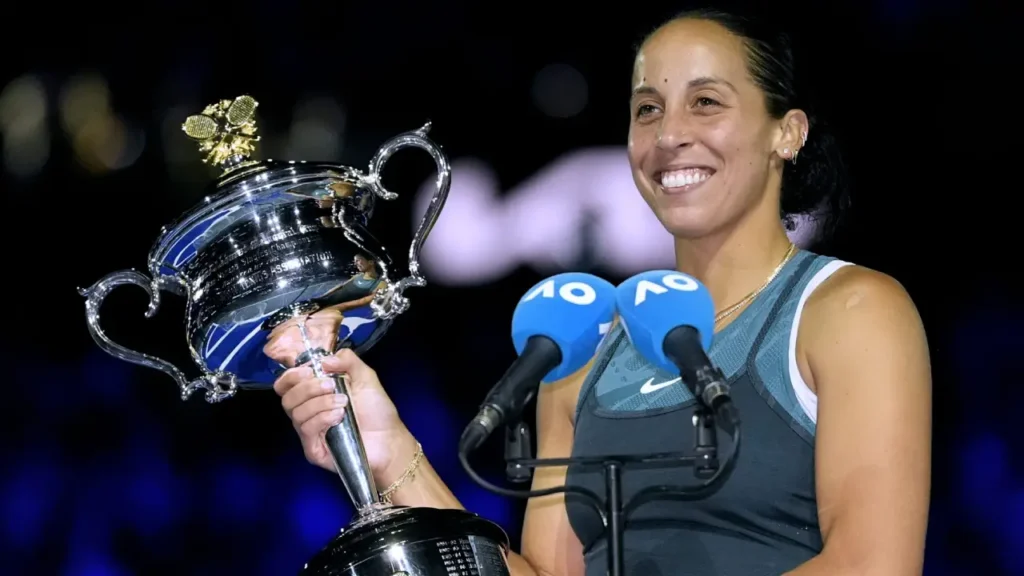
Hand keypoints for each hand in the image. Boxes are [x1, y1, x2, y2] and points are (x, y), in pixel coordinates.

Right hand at [272, 349, 409, 481]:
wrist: (389, 439)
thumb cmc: (377, 410)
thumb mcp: (365, 377)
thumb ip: (347, 360)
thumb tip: (324, 360)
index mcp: (314, 394)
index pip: (286, 384)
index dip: (292, 376)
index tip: (309, 370)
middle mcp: (307, 412)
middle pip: (286, 398)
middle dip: (308, 387)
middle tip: (331, 385)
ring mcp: (309, 432)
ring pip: (296, 413)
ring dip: (321, 403)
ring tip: (344, 402)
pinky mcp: (313, 449)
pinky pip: (306, 429)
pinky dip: (322, 418)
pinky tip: (340, 416)